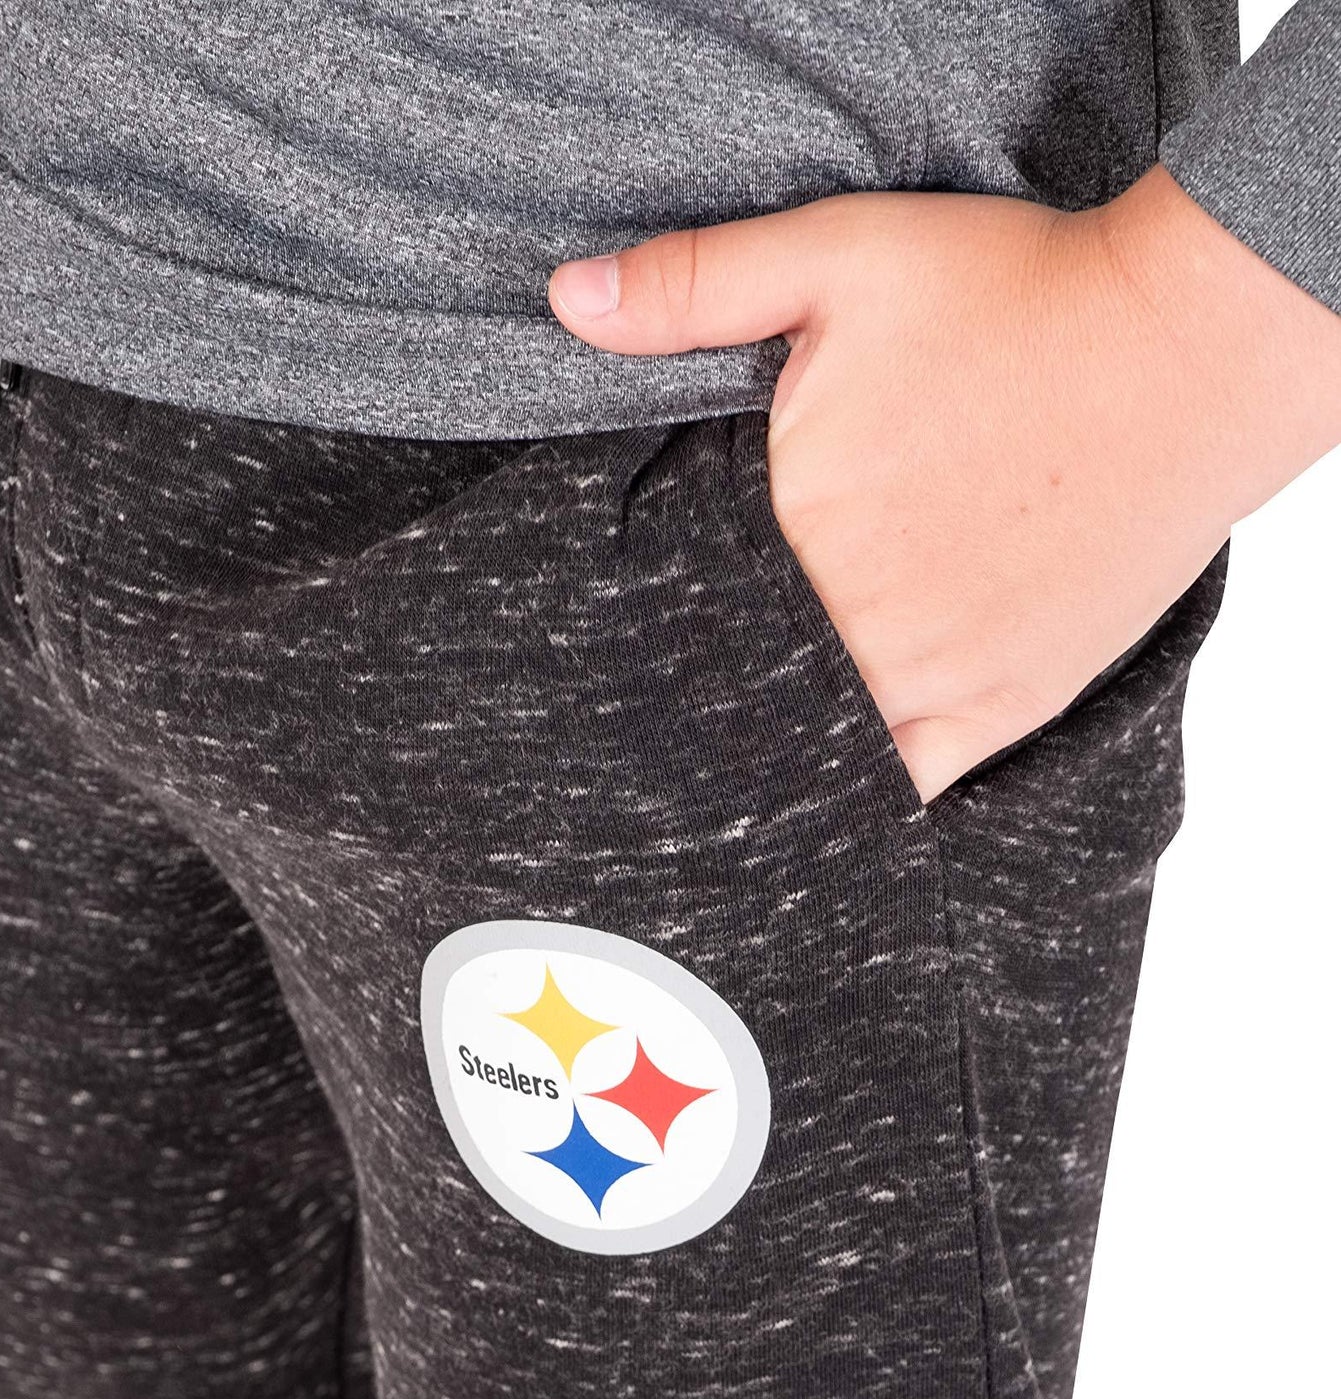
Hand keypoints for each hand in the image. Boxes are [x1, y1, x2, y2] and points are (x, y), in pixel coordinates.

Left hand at [550, 169, 1340, 800]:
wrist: (1182, 352)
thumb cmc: (1018, 297)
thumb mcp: (841, 255)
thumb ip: (698, 285)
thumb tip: (570, 304)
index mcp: (793, 523)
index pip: (677, 599)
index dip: (647, 607)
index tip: (631, 613)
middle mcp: (853, 619)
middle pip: (737, 678)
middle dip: (700, 676)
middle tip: (666, 685)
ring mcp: (932, 676)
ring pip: (807, 741)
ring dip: (767, 733)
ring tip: (728, 735)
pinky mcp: (1000, 706)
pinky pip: (902, 783)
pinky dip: (856, 788)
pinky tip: (820, 780)